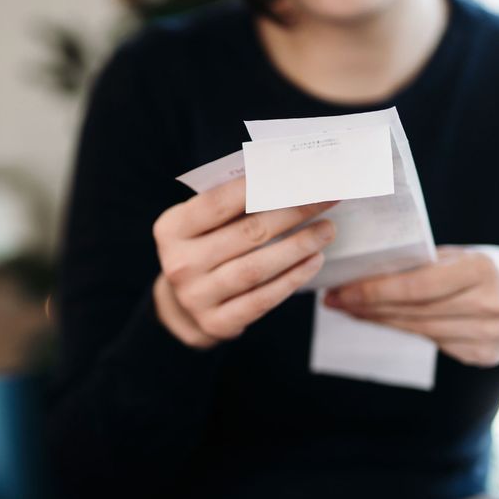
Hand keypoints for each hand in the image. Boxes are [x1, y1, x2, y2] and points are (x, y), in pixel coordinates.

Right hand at [153, 177, 336, 347]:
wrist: (183, 303)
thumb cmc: (203, 248)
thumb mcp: (202, 222)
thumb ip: (231, 202)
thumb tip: (284, 177)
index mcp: (172, 229)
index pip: (217, 203)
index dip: (259, 186)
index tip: (296, 175)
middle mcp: (180, 264)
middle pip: (246, 234)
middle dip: (292, 213)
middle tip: (325, 199)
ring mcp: (196, 297)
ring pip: (256, 268)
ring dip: (298, 247)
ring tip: (326, 230)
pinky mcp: (216, 322)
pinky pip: (262, 299)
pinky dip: (292, 278)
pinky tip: (314, 260)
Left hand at [323, 245, 498, 367]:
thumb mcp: (472, 255)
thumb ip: (430, 264)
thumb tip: (374, 272)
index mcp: (483, 271)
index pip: (416, 286)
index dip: (374, 291)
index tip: (340, 290)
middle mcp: (488, 307)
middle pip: (411, 312)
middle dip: (367, 307)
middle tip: (333, 300)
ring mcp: (486, 338)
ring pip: (417, 331)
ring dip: (379, 321)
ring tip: (350, 310)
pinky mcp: (481, 357)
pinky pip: (433, 343)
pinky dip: (407, 331)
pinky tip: (384, 322)